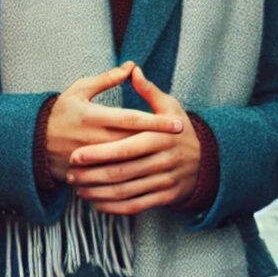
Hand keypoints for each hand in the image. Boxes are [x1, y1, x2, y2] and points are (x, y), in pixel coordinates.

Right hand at [46, 62, 182, 182]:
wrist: (33, 143)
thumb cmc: (61, 111)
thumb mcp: (80, 89)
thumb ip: (107, 79)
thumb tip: (131, 66)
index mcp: (91, 115)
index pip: (130, 119)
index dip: (155, 121)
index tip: (176, 122)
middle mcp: (92, 139)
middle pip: (132, 141)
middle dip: (158, 140)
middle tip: (182, 137)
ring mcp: (90, 159)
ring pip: (125, 162)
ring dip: (149, 158)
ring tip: (172, 154)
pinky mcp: (87, 173)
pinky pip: (113, 177)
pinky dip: (131, 176)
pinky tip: (150, 174)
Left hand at [67, 65, 201, 215]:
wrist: (206, 161)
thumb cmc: (180, 129)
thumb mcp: (170, 106)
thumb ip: (149, 90)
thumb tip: (132, 69)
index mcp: (161, 136)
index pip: (125, 147)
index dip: (100, 152)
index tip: (76, 154)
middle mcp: (164, 159)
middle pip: (122, 171)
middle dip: (93, 175)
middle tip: (71, 173)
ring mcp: (165, 180)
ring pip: (126, 191)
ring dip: (98, 192)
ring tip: (77, 187)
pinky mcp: (165, 197)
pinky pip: (135, 206)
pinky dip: (113, 207)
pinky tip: (96, 202)